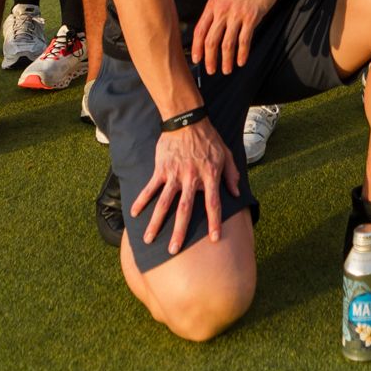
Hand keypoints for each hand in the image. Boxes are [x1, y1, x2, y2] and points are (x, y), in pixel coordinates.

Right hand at [130, 121, 241, 249]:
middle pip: (185, 209)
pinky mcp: (161, 169)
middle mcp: (191, 179)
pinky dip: (142, 200)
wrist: (187, 120)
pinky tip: (134, 213)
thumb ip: (232, 174)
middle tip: (173, 250)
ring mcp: (174, 175)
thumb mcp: (226, 153)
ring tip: (148, 239)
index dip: (214, 222)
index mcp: (209, 176)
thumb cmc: (209, 138)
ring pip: (164, 203)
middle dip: (179, 231)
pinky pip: (150, 187)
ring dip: (156, 222)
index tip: (214, 239)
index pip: (212, 204)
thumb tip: (236, 193)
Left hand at [189, 0, 282, 74]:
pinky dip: (242, 54)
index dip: (196, 48)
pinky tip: (241, 62)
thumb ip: (216, 10)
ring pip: (227, 43)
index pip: (200, 30)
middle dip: (209, 59)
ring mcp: (237, 14)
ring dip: (226, 60)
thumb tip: (209, 30)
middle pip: (211, 40)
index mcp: (213, 4)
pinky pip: (244, 40)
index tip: (196, 60)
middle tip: (210, 70)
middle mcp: (223, 10)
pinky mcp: (252, 17)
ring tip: (226, 70)